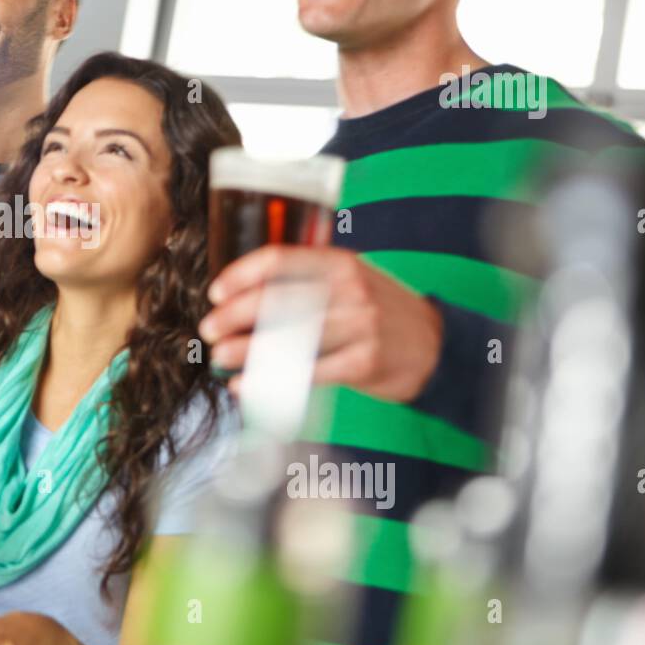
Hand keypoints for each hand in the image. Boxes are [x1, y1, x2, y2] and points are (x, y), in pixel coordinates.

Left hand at [199, 245, 442, 402]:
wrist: (436, 344)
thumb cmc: (377, 311)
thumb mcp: (350, 280)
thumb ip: (306, 280)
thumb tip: (240, 297)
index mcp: (340, 262)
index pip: (281, 260)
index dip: (241, 275)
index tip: (215, 292)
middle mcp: (350, 290)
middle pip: (280, 299)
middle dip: (235, 315)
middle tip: (209, 329)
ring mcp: (360, 326)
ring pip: (290, 338)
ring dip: (247, 350)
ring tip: (219, 357)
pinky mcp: (364, 362)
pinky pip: (307, 372)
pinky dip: (270, 380)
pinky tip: (247, 384)